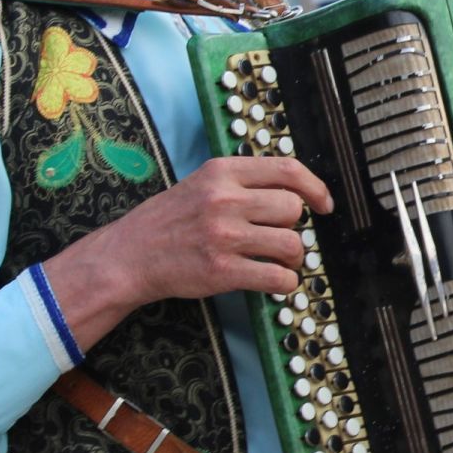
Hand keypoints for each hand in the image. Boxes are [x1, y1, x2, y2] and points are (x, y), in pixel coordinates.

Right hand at [44, 156, 333, 350]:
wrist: (128, 256)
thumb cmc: (169, 221)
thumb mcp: (202, 183)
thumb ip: (244, 182)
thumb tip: (295, 191)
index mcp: (222, 171)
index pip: (288, 169)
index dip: (315, 188)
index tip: (324, 204)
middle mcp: (224, 199)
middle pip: (293, 209)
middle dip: (293, 227)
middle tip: (278, 237)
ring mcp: (223, 235)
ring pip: (292, 244)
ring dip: (292, 258)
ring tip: (275, 260)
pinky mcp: (222, 270)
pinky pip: (279, 278)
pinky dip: (285, 283)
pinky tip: (273, 281)